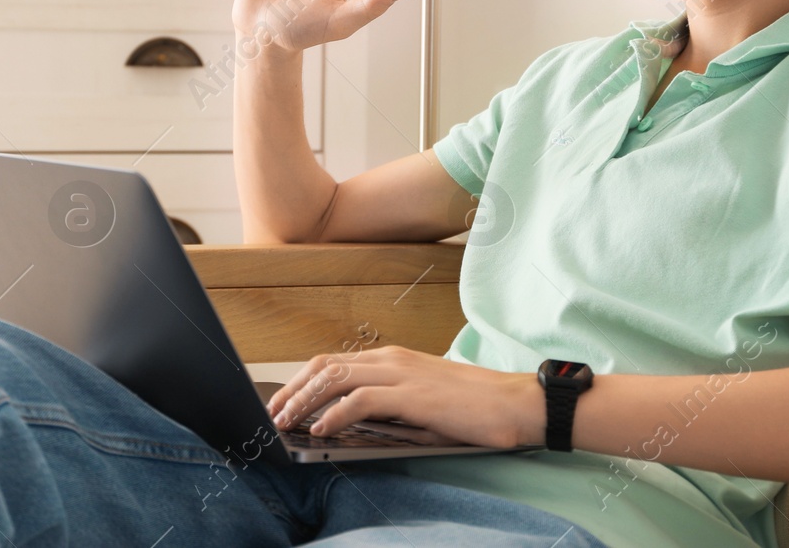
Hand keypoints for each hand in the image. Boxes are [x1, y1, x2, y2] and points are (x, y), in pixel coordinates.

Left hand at [264, 344, 543, 449]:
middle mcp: (391, 359)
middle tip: (273, 414)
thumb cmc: (473, 408)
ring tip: (286, 422)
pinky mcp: (411, 394)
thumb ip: (388, 407)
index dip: (302, 380)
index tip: (283, 401)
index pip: (333, 362)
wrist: (515, 403)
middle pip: (325, 366)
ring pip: (335, 378)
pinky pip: (360, 400)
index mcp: (393, 359)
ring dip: (304, 401)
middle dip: (293, 389)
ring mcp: (400, 373)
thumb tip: (352, 423)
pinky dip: (334, 414)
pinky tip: (321, 429)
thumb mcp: (422, 403)